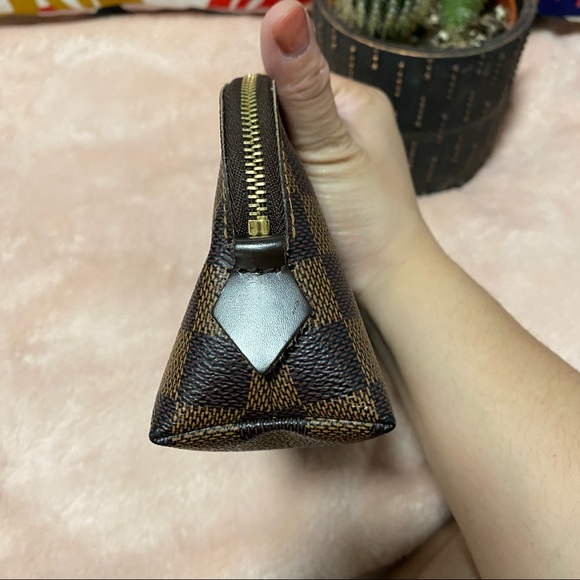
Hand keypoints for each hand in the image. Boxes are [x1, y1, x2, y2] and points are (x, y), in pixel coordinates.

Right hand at [260, 0, 430, 295]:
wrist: (385, 284)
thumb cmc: (367, 215)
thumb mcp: (331, 145)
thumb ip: (302, 87)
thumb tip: (282, 9)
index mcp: (352, 100)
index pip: (288, 80)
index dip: (264, 109)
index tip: (263, 148)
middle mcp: (343, 123)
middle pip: (280, 115)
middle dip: (264, 143)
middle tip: (274, 178)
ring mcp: (333, 158)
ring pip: (278, 147)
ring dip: (268, 168)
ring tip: (278, 196)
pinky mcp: (322, 188)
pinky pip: (284, 173)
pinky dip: (275, 186)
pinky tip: (278, 205)